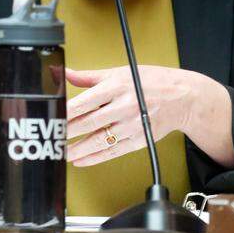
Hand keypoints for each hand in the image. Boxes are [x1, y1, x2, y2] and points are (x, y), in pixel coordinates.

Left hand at [64, 65, 196, 166]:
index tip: (53, 117)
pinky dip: (95, 158)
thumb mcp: (119, 72)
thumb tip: (65, 73)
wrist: (182, 97)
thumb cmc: (151, 82)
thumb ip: (89, 77)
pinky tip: (82, 160)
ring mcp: (131, 125)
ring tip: (62, 153)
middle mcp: (124, 107)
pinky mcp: (138, 139)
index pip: (85, 102)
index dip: (66, 112)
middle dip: (67, 132)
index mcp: (117, 87)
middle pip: (89, 122)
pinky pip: (113, 152)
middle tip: (51, 137)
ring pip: (99, 141)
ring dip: (78, 149)